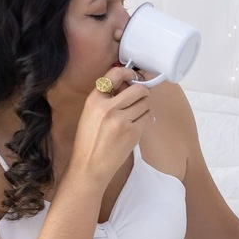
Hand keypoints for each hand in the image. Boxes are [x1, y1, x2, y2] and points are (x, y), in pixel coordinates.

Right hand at [70, 65, 152, 184]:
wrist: (89, 165)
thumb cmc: (89, 141)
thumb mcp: (90, 114)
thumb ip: (106, 98)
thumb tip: (127, 85)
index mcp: (94, 100)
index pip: (115, 74)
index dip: (129, 72)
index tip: (134, 75)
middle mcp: (108, 107)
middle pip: (137, 89)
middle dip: (142, 92)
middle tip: (139, 99)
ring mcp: (121, 120)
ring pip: (146, 103)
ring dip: (145, 107)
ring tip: (136, 115)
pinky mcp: (132, 132)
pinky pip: (149, 117)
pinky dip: (147, 119)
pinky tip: (138, 124)